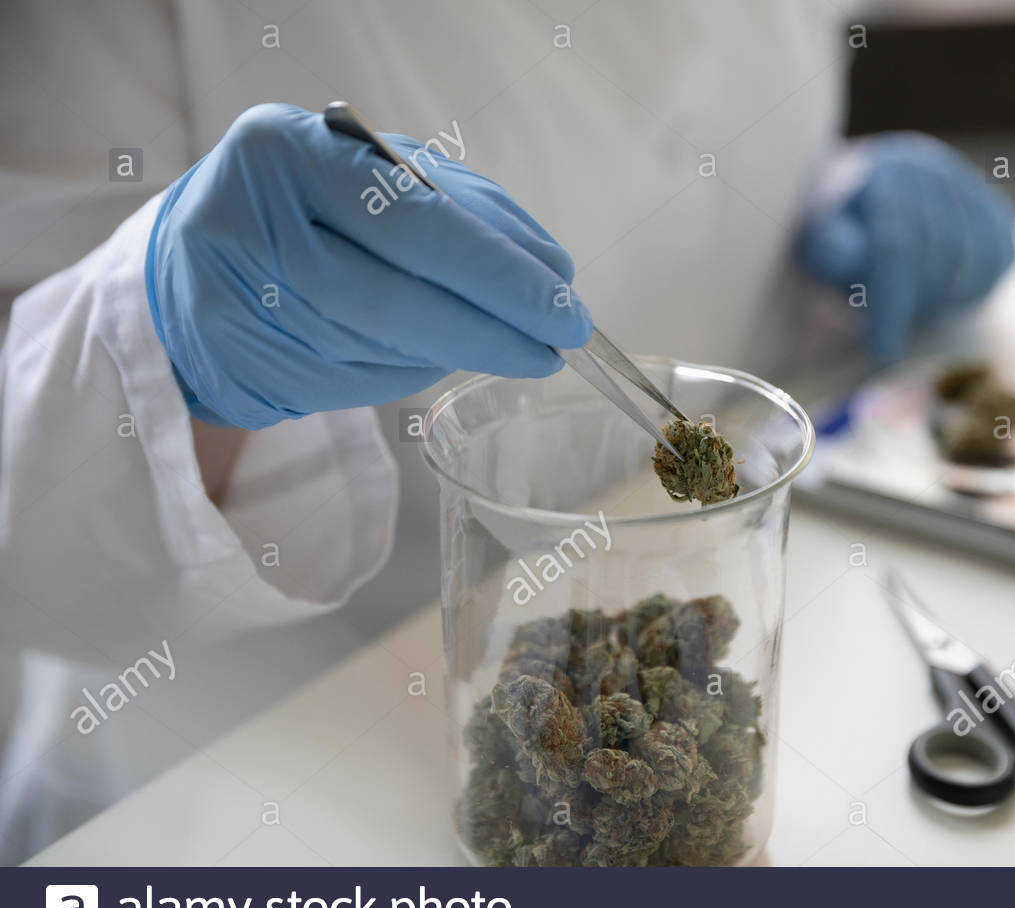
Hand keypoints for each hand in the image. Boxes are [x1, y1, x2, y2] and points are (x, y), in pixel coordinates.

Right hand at [146, 103, 590, 428]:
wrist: (186, 260)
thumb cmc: (304, 206)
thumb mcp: (376, 176)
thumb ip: (465, 210)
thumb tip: (552, 271)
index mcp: (289, 153)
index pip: (418, 225)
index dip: (501, 277)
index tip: (566, 308)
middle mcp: (250, 227)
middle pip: (397, 302)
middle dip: (494, 330)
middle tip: (556, 347)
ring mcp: (232, 305)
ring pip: (380, 352)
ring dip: (457, 353)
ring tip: (502, 344)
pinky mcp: (238, 368)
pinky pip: (356, 385)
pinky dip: (409, 373)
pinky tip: (429, 354)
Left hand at [796, 133, 1014, 360]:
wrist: (866, 205)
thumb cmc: (837, 235)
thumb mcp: (817, 243)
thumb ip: (828, 249)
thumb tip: (850, 253)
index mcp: (883, 173)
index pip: (897, 245)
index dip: (892, 302)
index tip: (882, 348)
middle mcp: (931, 169)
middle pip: (939, 254)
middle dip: (915, 303)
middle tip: (889, 328)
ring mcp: (968, 186)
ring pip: (977, 259)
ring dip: (945, 298)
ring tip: (912, 307)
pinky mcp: (996, 211)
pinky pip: (1002, 258)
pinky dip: (975, 288)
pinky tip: (942, 296)